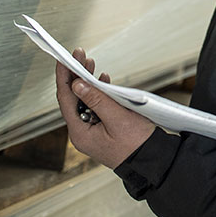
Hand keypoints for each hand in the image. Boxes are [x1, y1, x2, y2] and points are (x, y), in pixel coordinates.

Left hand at [56, 48, 156, 168]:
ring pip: (83, 101)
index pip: (66, 100)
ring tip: (89, 62)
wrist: (152, 162)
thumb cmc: (137, 144)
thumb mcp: (118, 119)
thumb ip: (97, 100)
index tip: (63, 59)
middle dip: (75, 75)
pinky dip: (97, 92)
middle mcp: (82, 132)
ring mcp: (91, 131)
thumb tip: (77, 84)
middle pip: (73, 99)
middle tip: (80, 54)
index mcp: (80, 133)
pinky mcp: (101, 128)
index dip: (64, 77)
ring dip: (87, 82)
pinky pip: (94, 107)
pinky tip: (102, 79)